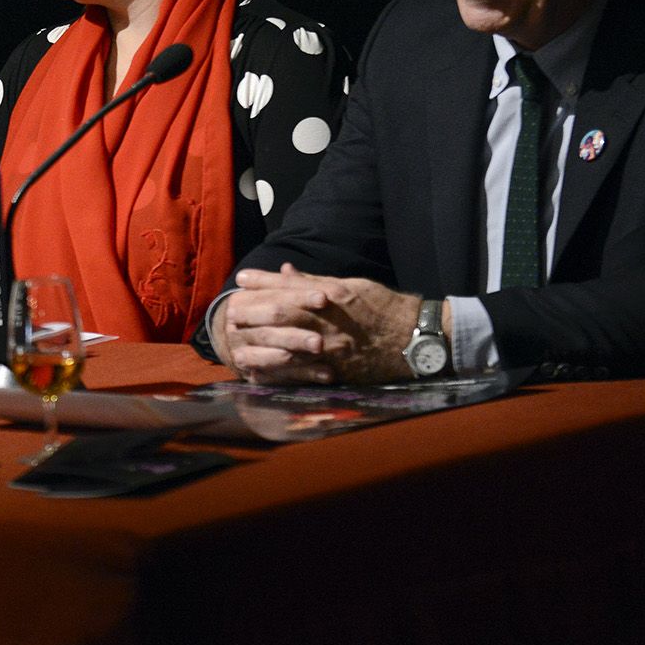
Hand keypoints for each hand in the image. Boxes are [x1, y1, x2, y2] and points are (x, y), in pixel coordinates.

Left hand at [220, 264, 420, 384]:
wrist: (415, 338)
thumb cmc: (383, 307)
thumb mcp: (350, 285)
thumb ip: (314, 282)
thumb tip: (285, 270)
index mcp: (333, 296)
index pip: (289, 287)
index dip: (262, 282)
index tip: (241, 279)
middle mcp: (330, 321)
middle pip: (283, 315)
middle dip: (253, 311)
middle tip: (229, 310)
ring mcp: (332, 348)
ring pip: (288, 345)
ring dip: (259, 343)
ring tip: (235, 341)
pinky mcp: (337, 371)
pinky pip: (301, 373)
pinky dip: (277, 372)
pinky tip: (258, 371)